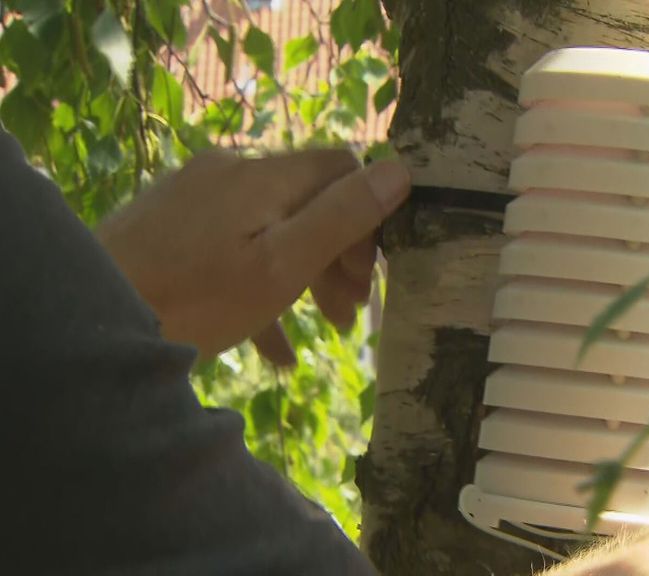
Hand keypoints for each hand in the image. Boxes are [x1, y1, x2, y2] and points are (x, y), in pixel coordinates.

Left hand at [96, 149, 410, 364]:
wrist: (89, 321)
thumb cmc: (198, 298)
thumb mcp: (284, 264)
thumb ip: (343, 216)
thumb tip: (400, 170)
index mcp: (263, 176)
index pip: (342, 167)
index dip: (369, 216)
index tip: (369, 276)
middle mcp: (230, 173)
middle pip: (307, 200)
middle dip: (339, 255)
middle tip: (350, 315)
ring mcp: (196, 199)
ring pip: (272, 228)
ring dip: (306, 275)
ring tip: (325, 330)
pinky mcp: (172, 228)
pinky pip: (234, 251)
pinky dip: (263, 290)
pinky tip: (277, 349)